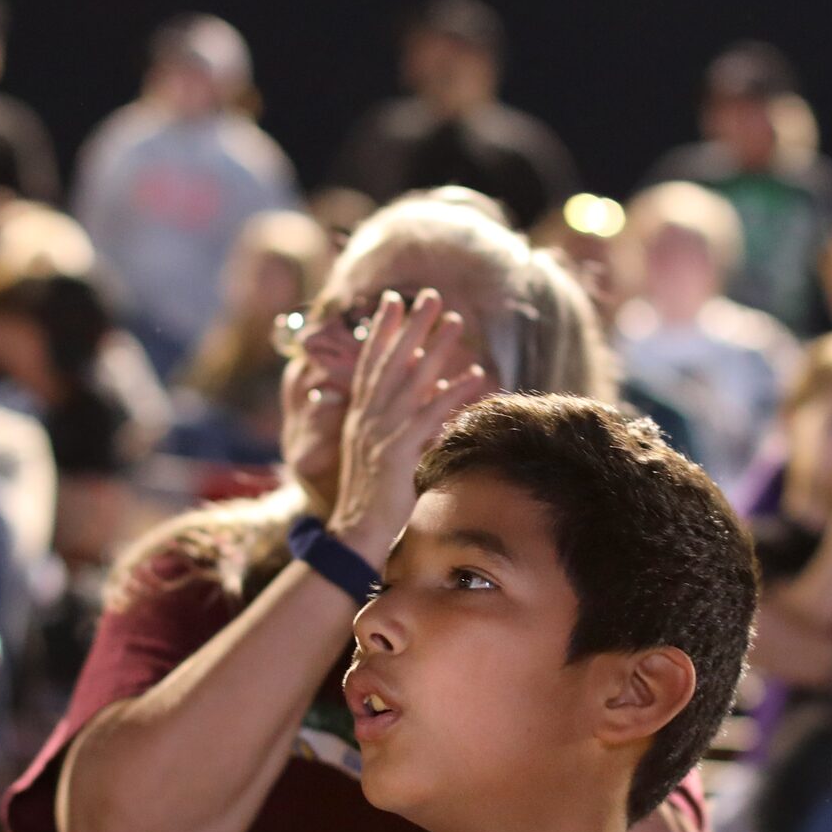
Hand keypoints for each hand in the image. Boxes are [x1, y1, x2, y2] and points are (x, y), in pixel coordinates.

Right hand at [325, 290, 491, 564]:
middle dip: (411, 326)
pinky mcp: (398, 454)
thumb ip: (394, 424)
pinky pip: (431, 417)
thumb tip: (421, 396)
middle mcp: (367, 420)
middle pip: (391, 362)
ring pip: (412, 381)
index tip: (393, 301)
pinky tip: (476, 374)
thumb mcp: (377, 455)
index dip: (381, 331)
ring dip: (436, 349)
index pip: (369, 364)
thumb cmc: (371, 501)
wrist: (354, 536)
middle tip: (430, 296)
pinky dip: (454, 393)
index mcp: (359, 418)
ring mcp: (381, 435)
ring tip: (457, 322)